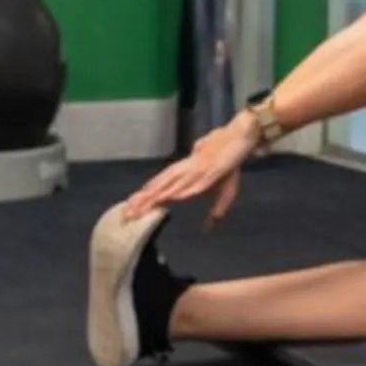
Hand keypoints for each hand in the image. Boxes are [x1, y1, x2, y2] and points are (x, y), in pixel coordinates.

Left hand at [117, 117, 259, 226]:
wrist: (238, 137)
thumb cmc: (227, 162)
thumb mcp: (225, 192)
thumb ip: (216, 210)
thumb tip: (209, 228)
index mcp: (184, 173)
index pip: (160, 188)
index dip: (145, 199)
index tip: (130, 210)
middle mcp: (185, 171)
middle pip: (160, 187)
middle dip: (143, 201)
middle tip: (127, 215)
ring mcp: (197, 169)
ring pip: (172, 184)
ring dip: (156, 196)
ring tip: (142, 207)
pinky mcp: (210, 170)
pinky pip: (194, 182)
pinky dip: (183, 190)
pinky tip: (173, 197)